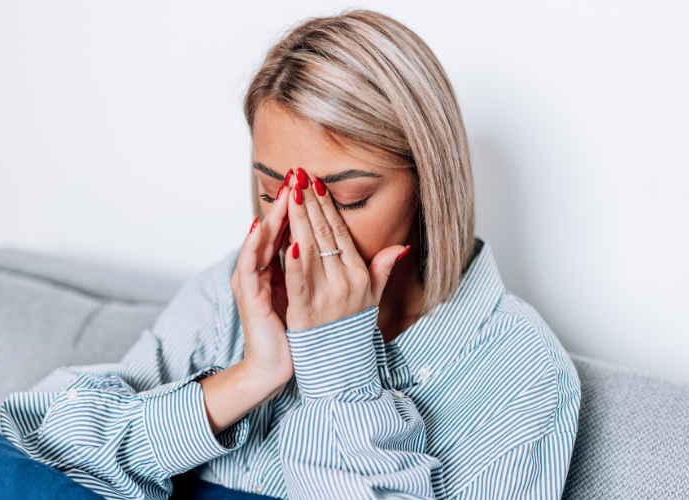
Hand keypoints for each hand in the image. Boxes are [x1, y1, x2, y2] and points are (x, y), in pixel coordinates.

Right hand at [201, 182, 294, 434]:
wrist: (273, 366)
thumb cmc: (293, 333)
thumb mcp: (309, 297)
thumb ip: (319, 271)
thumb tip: (335, 250)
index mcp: (276, 268)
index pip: (290, 231)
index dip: (303, 207)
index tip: (316, 183)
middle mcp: (260, 269)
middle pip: (275, 229)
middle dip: (287, 201)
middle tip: (297, 174)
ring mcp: (251, 281)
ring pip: (261, 240)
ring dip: (273, 215)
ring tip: (284, 191)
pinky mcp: (249, 295)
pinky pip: (253, 267)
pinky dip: (259, 246)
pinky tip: (267, 228)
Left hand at [283, 168, 406, 331]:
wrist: (340, 368)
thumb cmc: (351, 331)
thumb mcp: (372, 298)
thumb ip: (383, 270)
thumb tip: (400, 246)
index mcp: (359, 274)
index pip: (340, 232)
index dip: (327, 206)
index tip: (316, 183)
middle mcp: (346, 282)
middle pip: (324, 233)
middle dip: (309, 202)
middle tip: (298, 175)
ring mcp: (327, 296)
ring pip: (310, 249)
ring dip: (298, 218)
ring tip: (290, 193)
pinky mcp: (306, 312)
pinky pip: (299, 281)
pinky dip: (293, 261)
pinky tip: (287, 241)